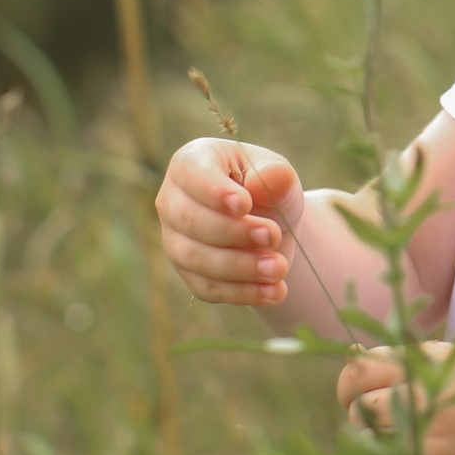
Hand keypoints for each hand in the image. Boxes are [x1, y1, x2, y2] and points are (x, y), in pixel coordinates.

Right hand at [155, 136, 305, 307]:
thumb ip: (278, 177)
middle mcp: (173, 201)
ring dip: (240, 267)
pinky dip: (243, 292)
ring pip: (197, 259)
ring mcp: (175, 240)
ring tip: (279, 268)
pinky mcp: (189, 273)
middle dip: (234, 233)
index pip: (192, 175)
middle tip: (271, 236)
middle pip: (191, 221)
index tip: (244, 205)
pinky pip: (208, 287)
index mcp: (191, 163)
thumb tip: (271, 180)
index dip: (215, 192)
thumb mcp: (280, 178)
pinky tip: (274, 291)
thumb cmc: (270, 191)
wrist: (272, 227)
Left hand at [337, 342, 454, 454]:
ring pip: (365, 445)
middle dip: (365, 422)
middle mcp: (426, 396)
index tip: (367, 400)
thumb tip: (352, 356)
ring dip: (377, 452)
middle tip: (395, 432)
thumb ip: (413, 360)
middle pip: (357, 409)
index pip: (359, 371)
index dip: (353, 388)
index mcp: (430, 364)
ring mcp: (429, 439)